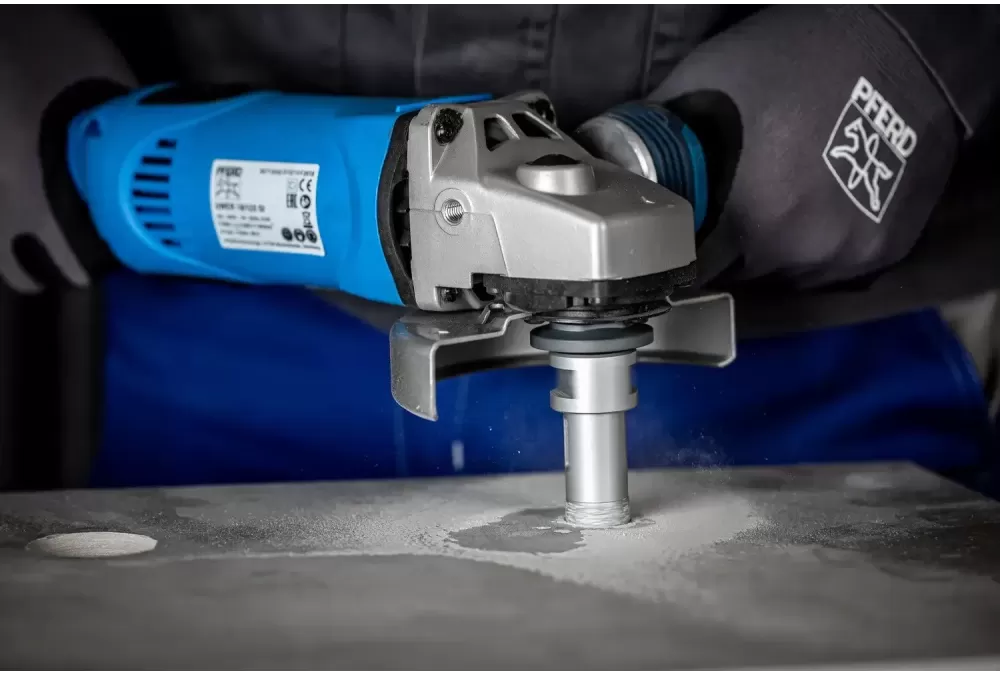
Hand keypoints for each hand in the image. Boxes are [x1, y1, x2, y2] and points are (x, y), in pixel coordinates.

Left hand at [650, 6, 960, 288]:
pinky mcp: (882, 251)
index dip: (674, 260)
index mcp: (751, 214)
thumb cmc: (798, 58)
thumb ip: (660, 139)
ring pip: (782, 273)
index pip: (691, 272)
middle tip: (728, 204)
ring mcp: (846, 253)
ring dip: (771, 249)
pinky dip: (815, 243)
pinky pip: (826, 266)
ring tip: (777, 196)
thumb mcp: (707, 84)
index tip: (665, 249)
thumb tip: (617, 167)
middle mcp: (801, 247)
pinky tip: (816, 199)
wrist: (907, 48)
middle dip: (724, 247)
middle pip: (737, 274)